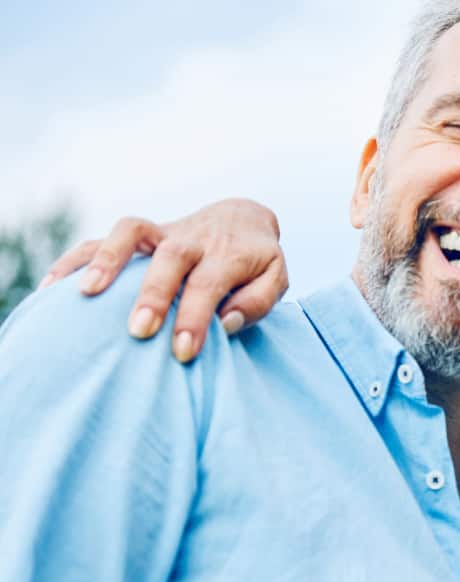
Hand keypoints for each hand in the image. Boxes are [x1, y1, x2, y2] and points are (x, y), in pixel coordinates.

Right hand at [41, 198, 286, 361]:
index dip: (195, 317)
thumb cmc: (255, 264)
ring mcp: (162, 231)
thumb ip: (257, 302)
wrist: (240, 220)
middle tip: (139, 331)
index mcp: (229, 254)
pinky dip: (76, 259)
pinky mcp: (139, 234)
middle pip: (171, 258)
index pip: (210, 284)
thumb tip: (225, 322)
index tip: (183, 351)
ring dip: (107, 259)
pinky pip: (100, 237)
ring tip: (87, 295)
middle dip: (153, 294)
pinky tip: (54, 289)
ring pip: (131, 232)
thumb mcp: (275, 280)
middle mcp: (193, 239)